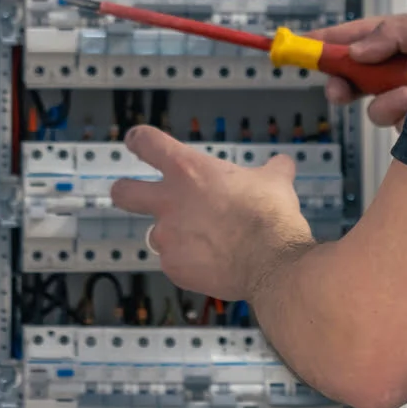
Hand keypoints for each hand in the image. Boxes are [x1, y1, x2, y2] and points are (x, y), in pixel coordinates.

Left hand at [110, 126, 316, 298]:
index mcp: (188, 170)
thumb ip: (272, 169)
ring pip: (157, 234)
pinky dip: (191, 262)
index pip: (147, 143)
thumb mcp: (275, 181)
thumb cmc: (270, 215)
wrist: (272, 260)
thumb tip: (283, 164)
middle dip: (125, 191)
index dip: (139, 140)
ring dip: (175, 235)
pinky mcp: (173, 267)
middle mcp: (169, 201)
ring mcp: (167, 236)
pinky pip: (175, 262)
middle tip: (135, 194)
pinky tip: (214, 263)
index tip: (137, 142)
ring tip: (206, 241)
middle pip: (123, 191)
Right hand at [310, 12, 406, 127]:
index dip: (328, 40)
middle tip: (339, 89)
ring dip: (387, 102)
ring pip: (376, 107)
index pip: (357, 37)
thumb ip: (390, 34)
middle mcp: (401, 68)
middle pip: (356, 77)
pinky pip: (396, 124)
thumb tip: (356, 52)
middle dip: (343, 84)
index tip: (301, 45)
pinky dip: (405, 116)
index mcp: (402, 39)